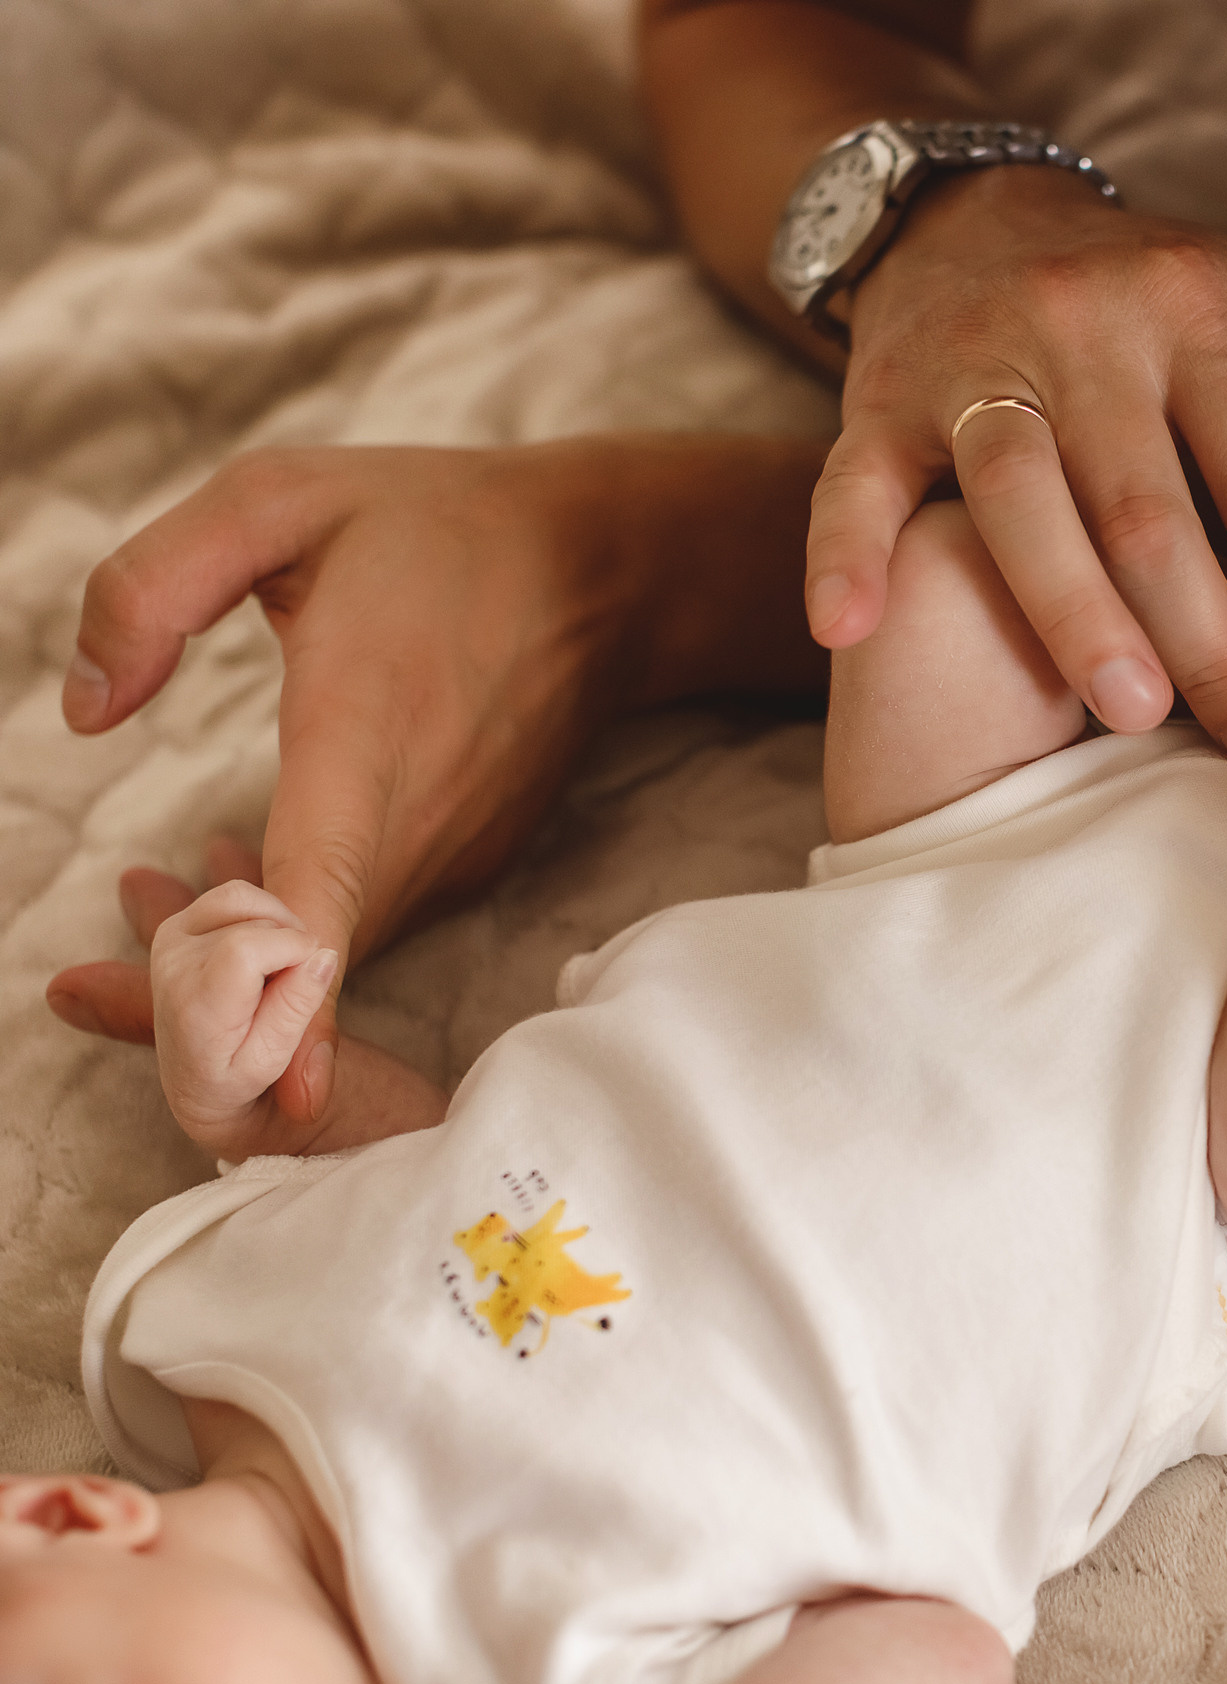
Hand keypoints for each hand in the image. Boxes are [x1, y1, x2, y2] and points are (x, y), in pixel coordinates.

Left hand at [45, 443, 673, 1117]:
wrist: (606, 572)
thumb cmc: (435, 527)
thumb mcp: (276, 500)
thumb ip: (152, 588)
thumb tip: (84, 711)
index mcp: (363, 729)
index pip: (325, 887)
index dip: (293, 997)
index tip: (280, 1100)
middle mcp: (417, 818)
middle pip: (301, 959)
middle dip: (191, 1003)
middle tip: (79, 994)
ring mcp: (449, 852)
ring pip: (326, 952)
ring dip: (232, 961)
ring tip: (136, 916)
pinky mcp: (461, 866)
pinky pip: (356, 926)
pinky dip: (288, 932)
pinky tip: (232, 873)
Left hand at [149, 882, 337, 1158]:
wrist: (194, 1086)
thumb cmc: (238, 1079)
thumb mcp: (274, 1063)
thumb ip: (300, 1012)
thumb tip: (323, 959)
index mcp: (196, 1006)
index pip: (249, 947)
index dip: (296, 950)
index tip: (313, 975)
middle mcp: (174, 965)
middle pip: (256, 924)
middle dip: (293, 944)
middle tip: (292, 988)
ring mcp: (171, 940)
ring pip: (242, 898)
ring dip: (278, 922)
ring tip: (282, 966)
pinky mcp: (177, 926)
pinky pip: (233, 895)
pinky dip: (262, 913)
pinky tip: (265, 949)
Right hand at [805, 169, 1226, 770]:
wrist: (976, 219)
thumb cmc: (1164, 310)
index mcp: (1204, 311)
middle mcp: (1091, 326)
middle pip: (1155, 510)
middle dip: (1221, 643)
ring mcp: (978, 362)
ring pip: (1024, 499)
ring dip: (1078, 617)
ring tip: (1139, 720)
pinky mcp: (880, 398)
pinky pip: (859, 481)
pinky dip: (845, 553)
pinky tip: (850, 629)